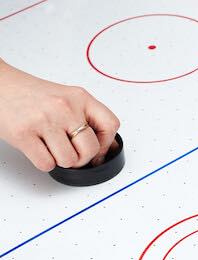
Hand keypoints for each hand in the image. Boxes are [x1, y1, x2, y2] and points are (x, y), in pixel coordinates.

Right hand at [0, 59, 119, 170]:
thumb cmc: (32, 95)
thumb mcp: (67, 99)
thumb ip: (87, 118)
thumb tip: (108, 146)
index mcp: (79, 97)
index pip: (110, 125)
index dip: (106, 143)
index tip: (97, 148)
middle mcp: (64, 107)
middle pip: (90, 149)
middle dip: (82, 158)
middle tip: (70, 152)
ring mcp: (44, 121)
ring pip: (69, 161)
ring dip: (61, 160)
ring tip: (50, 146)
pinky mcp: (24, 134)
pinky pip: (47, 164)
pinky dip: (44, 163)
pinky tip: (38, 148)